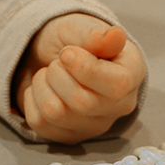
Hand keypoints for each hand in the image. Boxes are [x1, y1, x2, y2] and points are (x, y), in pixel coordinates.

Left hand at [16, 14, 143, 143]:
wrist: (53, 55)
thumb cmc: (74, 40)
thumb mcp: (81, 27)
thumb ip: (96, 34)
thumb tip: (116, 36)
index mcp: (132, 74)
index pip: (116, 85)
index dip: (85, 69)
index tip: (67, 53)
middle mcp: (119, 106)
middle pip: (82, 103)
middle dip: (58, 73)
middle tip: (59, 60)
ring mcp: (94, 126)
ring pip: (55, 113)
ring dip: (42, 84)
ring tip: (50, 73)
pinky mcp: (69, 137)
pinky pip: (38, 123)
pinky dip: (32, 99)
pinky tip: (44, 89)